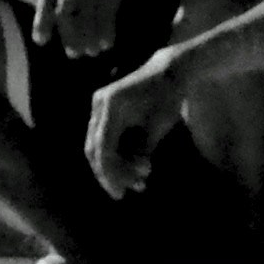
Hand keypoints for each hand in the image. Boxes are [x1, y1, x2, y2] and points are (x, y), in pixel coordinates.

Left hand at [40, 0, 132, 60]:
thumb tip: (84, 6)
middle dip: (63, 34)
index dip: (42, 20)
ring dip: (84, 38)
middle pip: (59, 8)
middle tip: (73, 55)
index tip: (41, 41)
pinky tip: (108, 44)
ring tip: (92, 53)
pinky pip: (103, 12)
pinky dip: (103, 31)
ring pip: (79, 15)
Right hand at [84, 62, 188, 199]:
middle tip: (125, 192)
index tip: (120, 192)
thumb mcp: (158, 127)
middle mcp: (100, 104)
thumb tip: (130, 175)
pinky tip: (136, 166)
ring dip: (116, 165)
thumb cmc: (167, 98)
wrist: (169, 71)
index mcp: (112, 107)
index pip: (103, 148)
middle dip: (110, 173)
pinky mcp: (104, 108)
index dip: (109, 174)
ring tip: (140, 181)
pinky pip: (104, 136)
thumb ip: (141, 150)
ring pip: (98, 145)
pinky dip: (117, 153)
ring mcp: (100, 105)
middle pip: (95, 149)